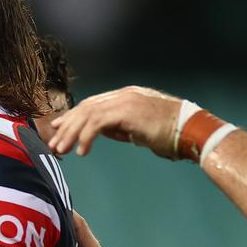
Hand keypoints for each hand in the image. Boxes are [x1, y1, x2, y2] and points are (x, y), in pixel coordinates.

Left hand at [48, 85, 180, 157]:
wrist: (192, 131)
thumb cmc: (169, 133)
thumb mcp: (137, 129)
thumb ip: (117, 127)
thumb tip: (98, 133)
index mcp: (125, 96)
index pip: (91, 104)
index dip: (72, 116)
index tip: (58, 129)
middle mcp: (123, 95)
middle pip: (85, 108)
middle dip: (67, 127)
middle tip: (55, 145)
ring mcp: (125, 100)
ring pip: (87, 114)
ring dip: (72, 134)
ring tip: (62, 150)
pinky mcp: (127, 111)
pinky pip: (98, 123)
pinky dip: (86, 137)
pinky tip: (82, 151)